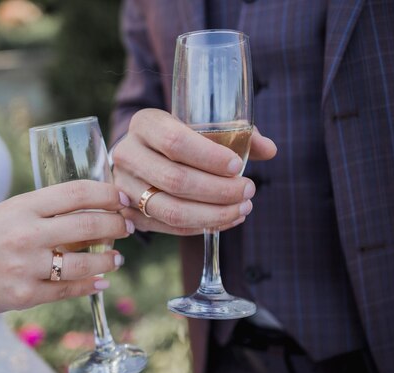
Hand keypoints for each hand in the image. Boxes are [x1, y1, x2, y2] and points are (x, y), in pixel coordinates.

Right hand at [0, 180, 131, 315]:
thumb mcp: (8, 211)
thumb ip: (44, 209)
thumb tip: (90, 210)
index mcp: (23, 206)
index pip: (76, 193)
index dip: (107, 194)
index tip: (123, 198)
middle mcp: (26, 234)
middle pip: (87, 225)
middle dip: (116, 226)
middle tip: (127, 227)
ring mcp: (25, 266)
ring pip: (83, 263)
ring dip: (107, 260)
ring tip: (116, 258)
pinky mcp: (24, 295)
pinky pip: (67, 289)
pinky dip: (89, 286)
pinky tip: (101, 282)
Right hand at [112, 108, 276, 234]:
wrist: (143, 153)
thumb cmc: (181, 136)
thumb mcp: (202, 125)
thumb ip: (237, 134)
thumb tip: (270, 150)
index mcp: (145, 123)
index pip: (175, 142)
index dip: (209, 158)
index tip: (237, 167)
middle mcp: (127, 154)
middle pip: (175, 179)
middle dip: (218, 191)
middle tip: (248, 191)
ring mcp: (123, 186)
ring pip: (170, 210)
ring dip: (212, 215)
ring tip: (242, 209)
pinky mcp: (129, 213)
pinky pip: (168, 227)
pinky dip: (200, 227)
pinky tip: (226, 220)